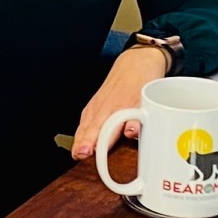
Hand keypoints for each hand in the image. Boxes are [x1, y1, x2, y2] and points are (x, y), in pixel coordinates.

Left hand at [70, 46, 168, 160]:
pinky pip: (137, 114)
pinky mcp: (141, 101)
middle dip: (88, 140)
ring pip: (113, 120)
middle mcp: (107, 108)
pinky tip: (130, 132)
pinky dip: (134, 123)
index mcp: (96, 111)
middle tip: (83, 153)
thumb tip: (85, 152)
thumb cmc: (120, 90)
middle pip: (96, 126)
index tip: (77, 156)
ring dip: (107, 135)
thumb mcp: (102, 108)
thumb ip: (94, 129)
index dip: (80, 143)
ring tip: (101, 148)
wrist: (137, 62)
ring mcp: (124, 104)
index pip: (84, 129)